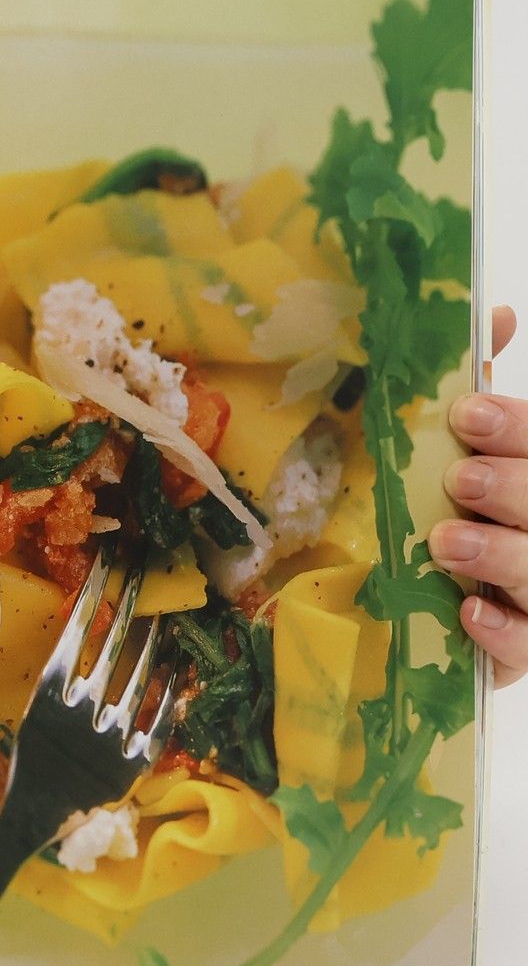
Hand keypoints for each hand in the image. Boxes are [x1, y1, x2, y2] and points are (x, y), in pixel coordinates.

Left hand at [431, 305, 527, 685]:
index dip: (520, 429)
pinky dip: (505, 632)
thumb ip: (482, 385)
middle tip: (462, 478)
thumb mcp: (467, 444)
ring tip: (446, 540)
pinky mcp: (526, 652)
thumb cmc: (463, 508)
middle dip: (517, 488)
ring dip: (503, 556)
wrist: (445, 603)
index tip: (468, 412)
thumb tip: (497, 312)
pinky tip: (468, 611)